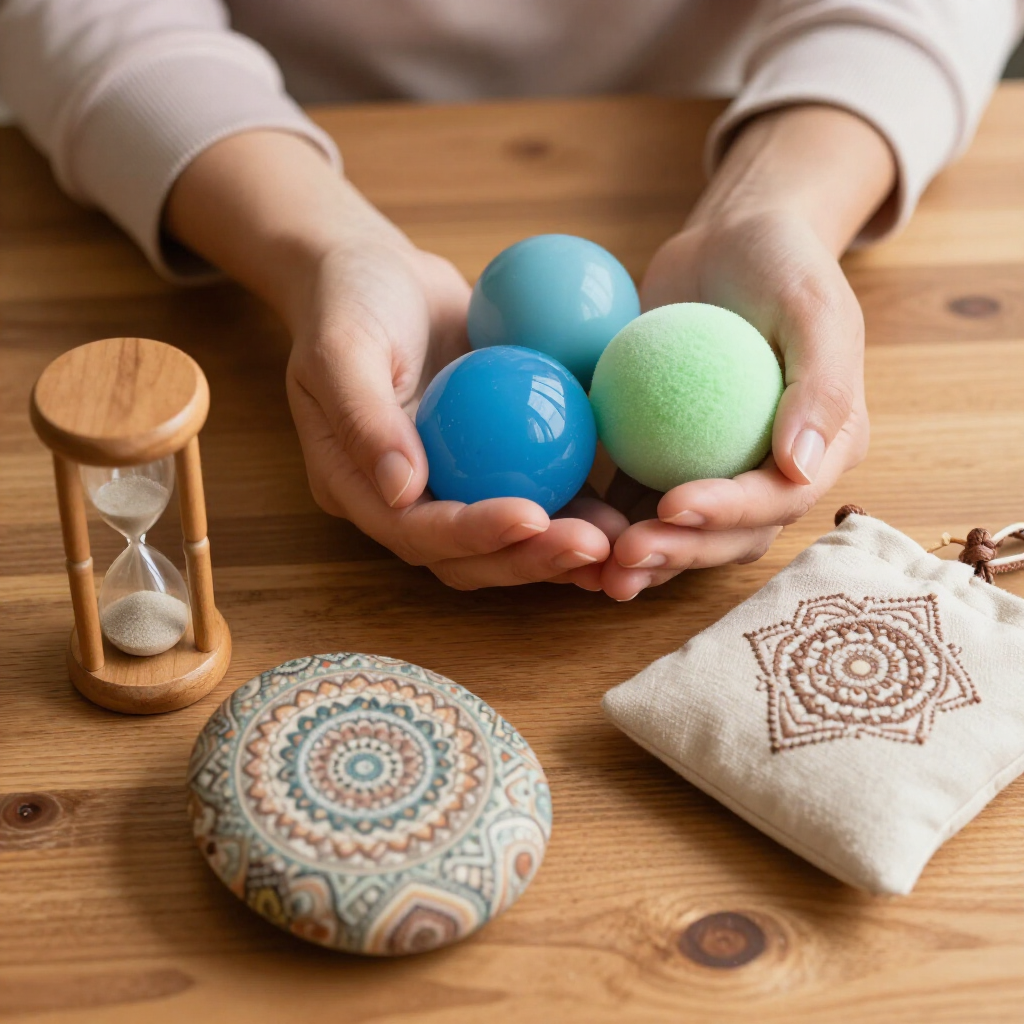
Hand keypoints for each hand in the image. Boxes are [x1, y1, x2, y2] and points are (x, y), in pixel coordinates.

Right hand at [286, 219, 623, 588]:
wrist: (379, 272)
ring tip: (618, 546)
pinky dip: (576, 509)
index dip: (474, 534)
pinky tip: (622, 512)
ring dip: (562, 552)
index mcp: (357, 488)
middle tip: (593, 547)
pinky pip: (536, 492)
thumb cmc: (348, 301)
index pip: (417, 530)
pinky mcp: (491, 463)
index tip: (532, 516)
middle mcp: (405, 502)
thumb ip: (364, 419)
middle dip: (530, 559)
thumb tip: (402, 490)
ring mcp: (450, 485)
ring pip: (508, 542)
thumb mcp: (340, 347)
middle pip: (469, 557)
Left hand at [596, 106, 893, 600]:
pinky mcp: (668, 459)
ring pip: (686, 531)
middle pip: (732, 533)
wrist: (729, 243)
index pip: (779, 498)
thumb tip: (801, 468)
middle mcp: (776, 472)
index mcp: (825, 448)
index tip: (674, 505)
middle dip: (681, 552)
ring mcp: (721, 471)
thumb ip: (821, 384)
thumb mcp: (813, 305)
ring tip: (600, 571)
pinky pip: (641, 498)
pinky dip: (613, 520)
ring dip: (647, 555)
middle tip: (627, 556)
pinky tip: (576, 533)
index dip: (729, 513)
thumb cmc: (782, 263)